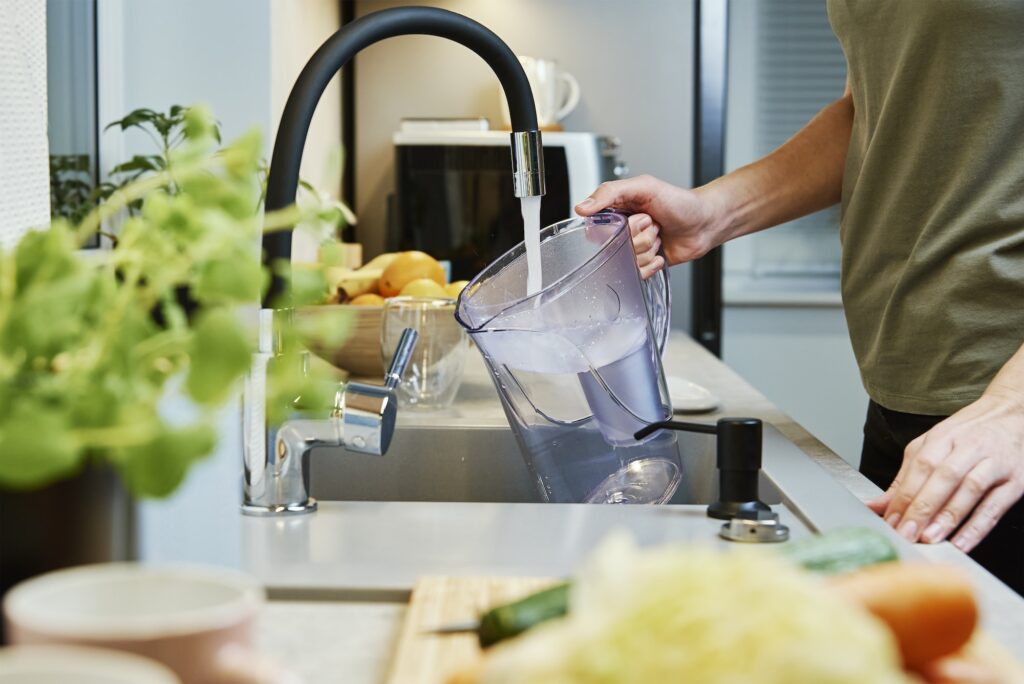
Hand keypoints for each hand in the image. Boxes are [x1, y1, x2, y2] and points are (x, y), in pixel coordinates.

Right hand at [575, 175, 724, 277]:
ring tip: (659, 236)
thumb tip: (582, 207)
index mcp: (616, 211)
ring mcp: (633, 248)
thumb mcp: (644, 187)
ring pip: (627, 261)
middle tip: (652, 225)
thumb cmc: (679, 202)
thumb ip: (609, 192)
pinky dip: (652, 265)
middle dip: (638, 237)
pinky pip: (637, 273)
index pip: (597, 227)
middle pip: (614, 246)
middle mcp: (622, 231)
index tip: (634, 218)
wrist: (705, 222)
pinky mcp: (643, 264)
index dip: (617, 227)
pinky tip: (660, 252)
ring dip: (648, 249)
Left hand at [867, 390, 1023, 551]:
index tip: (890, 520)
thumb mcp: (932, 445)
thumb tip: (878, 505)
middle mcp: (968, 448)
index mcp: (943, 437)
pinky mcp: (1016, 481)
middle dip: (921, 508)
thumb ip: (905, 476)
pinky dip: (978, 526)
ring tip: (929, 538)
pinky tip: (962, 542)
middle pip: (942, 478)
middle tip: (906, 533)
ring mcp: (994, 463)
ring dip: (948, 517)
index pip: (919, 467)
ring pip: (970, 490)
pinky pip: (996, 505)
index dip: (903, 496)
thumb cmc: (970, 433)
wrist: (1015, 415)